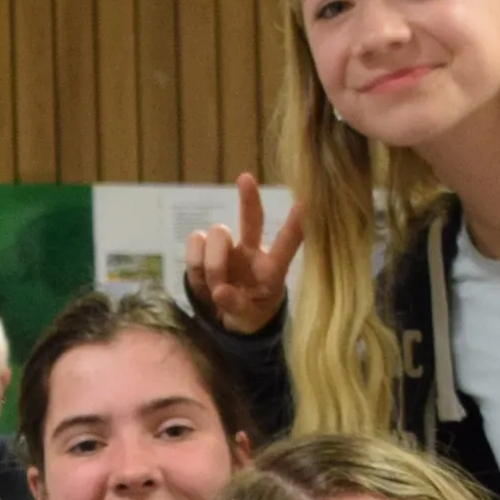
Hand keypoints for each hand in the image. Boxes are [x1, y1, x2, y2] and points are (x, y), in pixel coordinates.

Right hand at [182, 173, 304, 336]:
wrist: (225, 321)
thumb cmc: (248, 316)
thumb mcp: (248, 320)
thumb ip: (236, 307)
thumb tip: (220, 292)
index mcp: (271, 270)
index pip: (286, 245)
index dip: (295, 225)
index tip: (305, 203)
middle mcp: (251, 252)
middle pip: (252, 220)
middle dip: (249, 199)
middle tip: (246, 178)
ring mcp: (227, 249)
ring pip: (216, 236)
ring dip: (211, 264)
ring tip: (214, 289)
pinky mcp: (203, 250)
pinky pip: (194, 243)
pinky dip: (194, 263)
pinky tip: (201, 279)